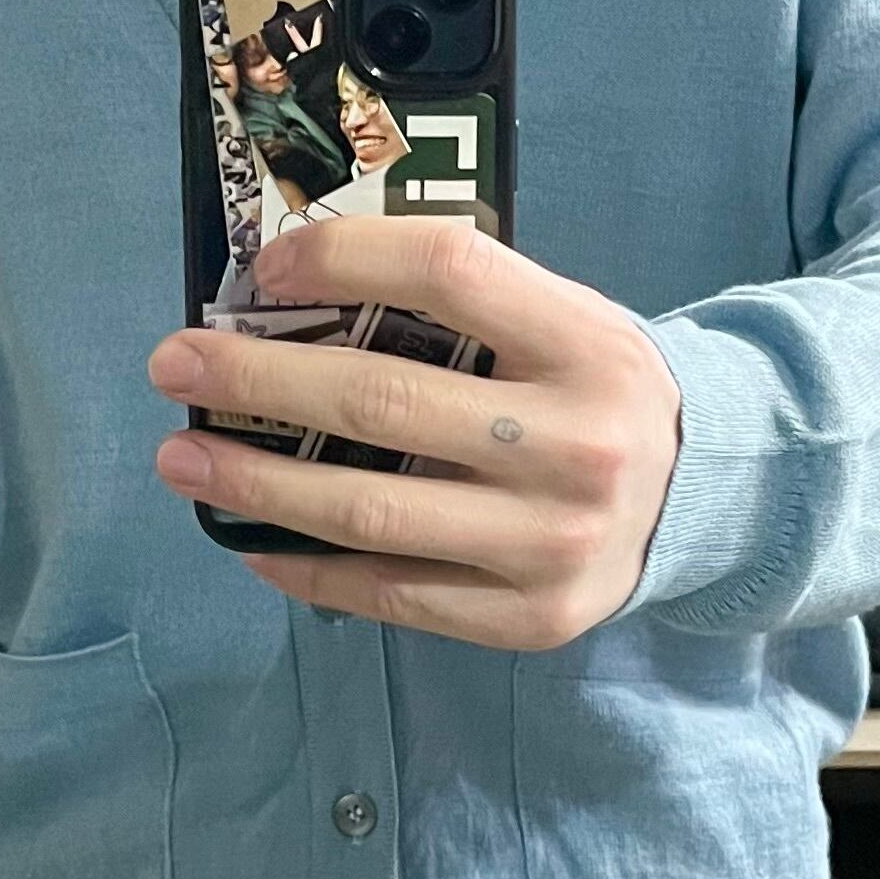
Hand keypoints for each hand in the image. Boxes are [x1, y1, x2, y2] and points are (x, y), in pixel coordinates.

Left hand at [148, 218, 682, 647]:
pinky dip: (306, 567)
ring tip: (182, 458)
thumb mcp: (563, 319)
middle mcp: (576, 445)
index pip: (447, 273)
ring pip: (369, 511)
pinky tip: (249, 538)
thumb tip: (292, 288)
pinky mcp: (530, 618)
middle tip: (175, 364)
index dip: (340, 259)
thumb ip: (459, 302)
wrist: (704, 497)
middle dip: (257, 380)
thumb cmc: (595, 389)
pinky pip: (391, 593)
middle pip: (383, 402)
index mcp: (586, 343)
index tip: (260, 271)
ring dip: (254, 482)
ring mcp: (552, 543)